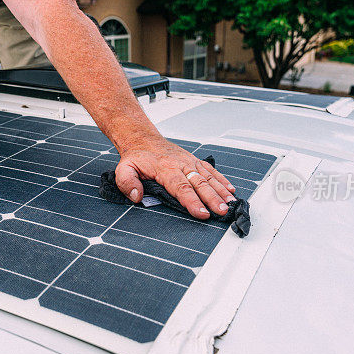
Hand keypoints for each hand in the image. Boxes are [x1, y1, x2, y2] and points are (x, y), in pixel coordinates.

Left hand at [115, 136, 236, 219]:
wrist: (142, 139)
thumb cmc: (136, 157)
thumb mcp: (123, 169)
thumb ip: (128, 183)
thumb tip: (137, 196)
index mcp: (165, 168)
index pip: (180, 187)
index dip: (192, 201)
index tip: (202, 213)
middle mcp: (180, 164)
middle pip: (199, 183)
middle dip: (212, 199)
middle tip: (222, 212)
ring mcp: (189, 162)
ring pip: (208, 177)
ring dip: (221, 191)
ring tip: (230, 204)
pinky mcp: (194, 161)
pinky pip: (210, 170)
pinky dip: (221, 180)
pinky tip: (230, 190)